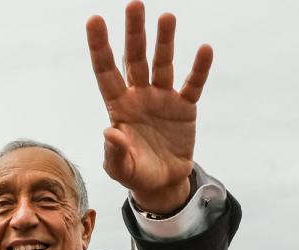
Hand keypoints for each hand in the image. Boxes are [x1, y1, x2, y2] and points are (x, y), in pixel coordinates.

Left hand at [86, 1, 212, 213]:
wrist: (163, 183)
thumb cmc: (136, 173)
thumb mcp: (121, 169)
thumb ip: (115, 152)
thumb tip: (111, 132)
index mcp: (118, 106)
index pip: (106, 70)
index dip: (100, 46)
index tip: (94, 19)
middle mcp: (139, 95)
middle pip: (135, 58)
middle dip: (134, 32)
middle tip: (134, 4)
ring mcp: (163, 98)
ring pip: (163, 63)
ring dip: (165, 41)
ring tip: (167, 17)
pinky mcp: (185, 108)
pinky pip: (193, 85)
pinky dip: (199, 69)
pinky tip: (204, 49)